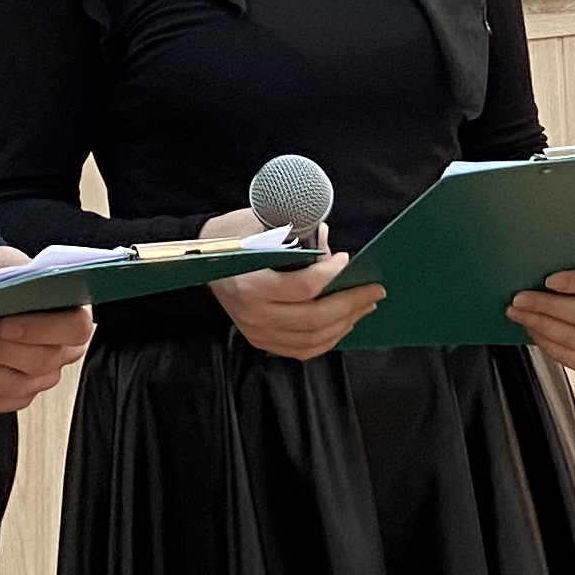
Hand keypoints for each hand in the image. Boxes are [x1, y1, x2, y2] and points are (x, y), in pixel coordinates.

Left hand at [0, 242, 91, 413]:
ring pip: (12, 386)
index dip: (40, 330)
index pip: (75, 329)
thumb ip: (17, 273)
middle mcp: (62, 352)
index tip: (3, 324)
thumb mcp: (5, 261)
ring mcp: (39, 379)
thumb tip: (17, 287)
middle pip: (39, 362)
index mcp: (73, 314)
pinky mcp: (12, 397)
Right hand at [201, 203, 380, 360]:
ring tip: (365, 306)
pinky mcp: (260, 340)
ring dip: (344, 323)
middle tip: (374, 290)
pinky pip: (301, 349)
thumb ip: (295, 235)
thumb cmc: (231, 237)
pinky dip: (327, 339)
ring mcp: (256, 330)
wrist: (200, 258)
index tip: (346, 260)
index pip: (301, 287)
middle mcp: (253, 313)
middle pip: (313, 318)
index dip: (329, 275)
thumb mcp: (258, 224)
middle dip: (350, 304)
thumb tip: (328, 247)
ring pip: (311, 338)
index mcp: (250, 284)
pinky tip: (344, 324)